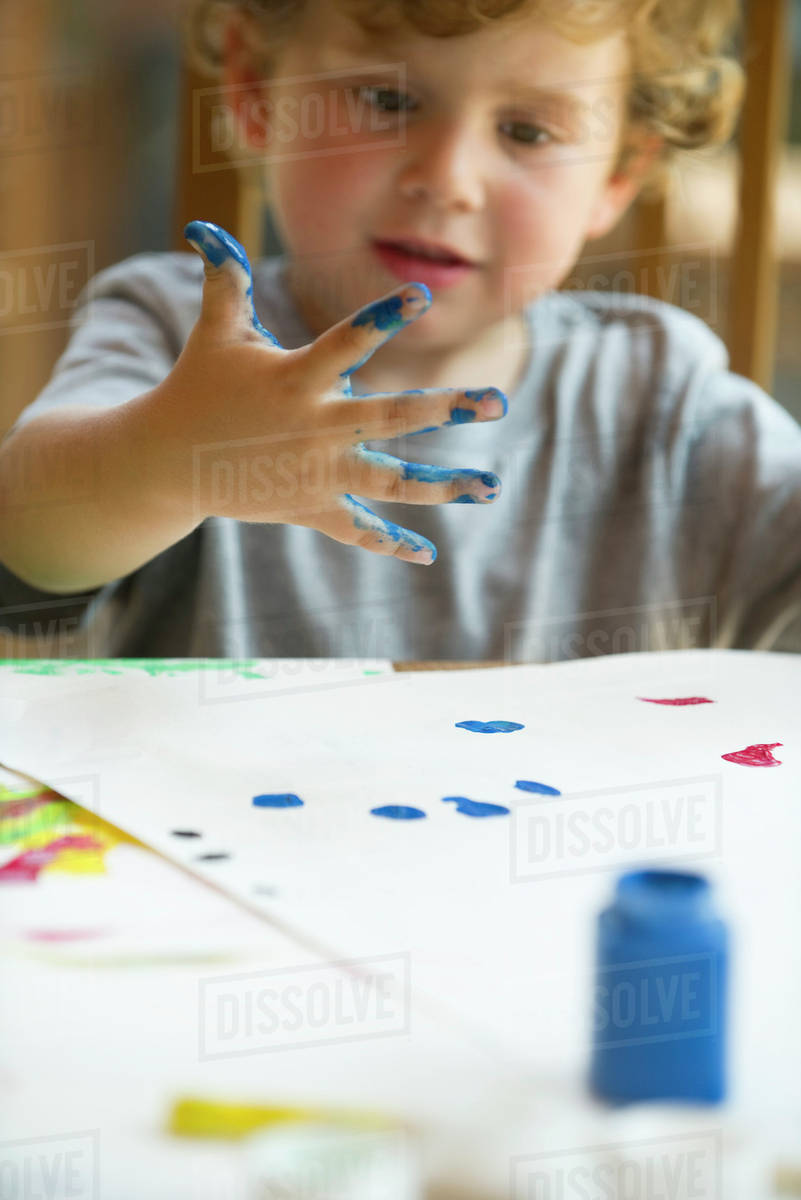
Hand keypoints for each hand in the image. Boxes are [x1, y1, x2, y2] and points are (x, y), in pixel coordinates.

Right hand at [153, 220, 506, 564]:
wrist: (167, 462)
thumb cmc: (198, 386)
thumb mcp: (216, 333)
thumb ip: (226, 281)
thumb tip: (205, 225)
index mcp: (295, 380)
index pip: (345, 343)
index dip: (382, 318)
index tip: (422, 297)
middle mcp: (313, 428)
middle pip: (390, 416)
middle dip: (446, 408)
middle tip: (499, 401)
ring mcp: (315, 474)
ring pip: (390, 481)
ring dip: (443, 486)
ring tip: (491, 486)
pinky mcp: (310, 507)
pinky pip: (356, 530)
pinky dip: (389, 544)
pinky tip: (427, 556)